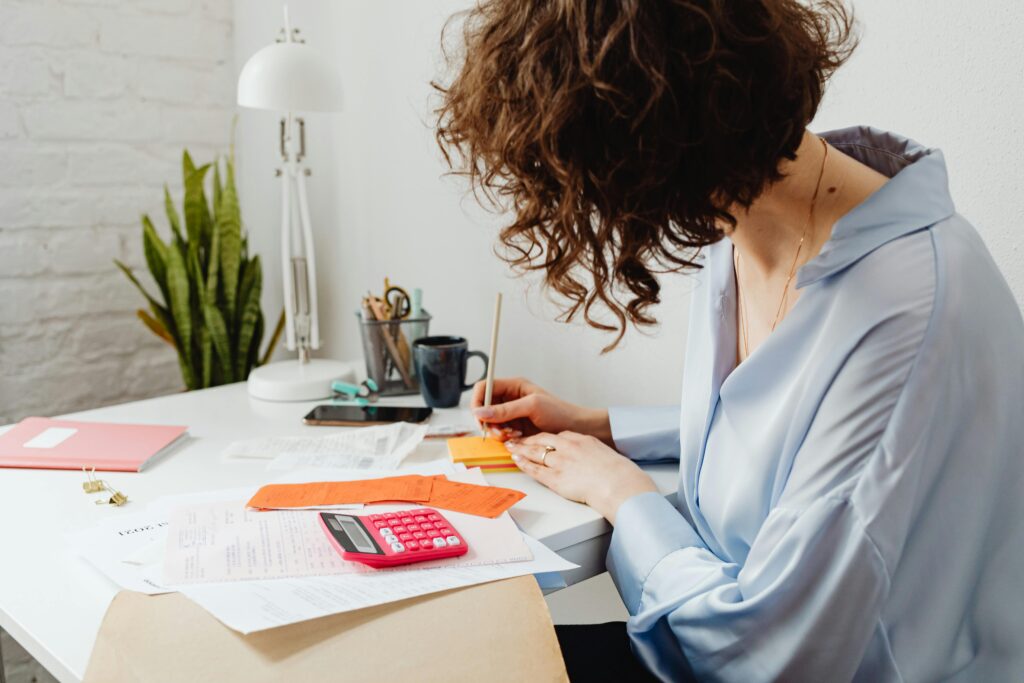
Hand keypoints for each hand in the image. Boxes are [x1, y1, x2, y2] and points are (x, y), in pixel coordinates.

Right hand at [470, 377, 611, 443]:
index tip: (479, 416)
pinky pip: (499, 433)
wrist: (575, 429)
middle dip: (488, 420)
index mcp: (513, 386)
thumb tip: (480, 412)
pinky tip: (517, 438)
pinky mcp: (514, 428)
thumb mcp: (532, 406)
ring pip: (490, 422)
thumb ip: (505, 409)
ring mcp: (511, 414)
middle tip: (499, 430)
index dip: (477, 401)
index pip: (483, 388)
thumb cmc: (559, 412)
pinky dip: (503, 438)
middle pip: (483, 407)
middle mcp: (509, 398)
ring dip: (496, 431)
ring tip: (513, 434)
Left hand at [506, 431, 657, 522]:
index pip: (558, 435)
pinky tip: (516, 460)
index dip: (545, 437)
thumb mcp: (604, 453)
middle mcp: (568, 447)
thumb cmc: (617, 472)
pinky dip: (524, 464)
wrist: (618, 484)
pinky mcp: (556, 479)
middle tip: (516, 438)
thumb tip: (589, 457)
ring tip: (511, 446)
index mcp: (581, 440)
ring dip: (520, 449)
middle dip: (527, 439)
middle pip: (542, 440)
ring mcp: (561, 462)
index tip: (538, 438)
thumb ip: (591, 451)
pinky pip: (535, 470)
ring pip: (535, 452)